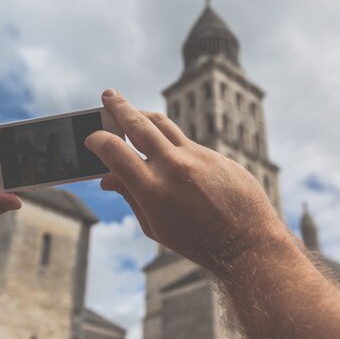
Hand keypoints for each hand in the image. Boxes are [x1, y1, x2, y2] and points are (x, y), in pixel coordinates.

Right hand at [85, 90, 286, 272]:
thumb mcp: (155, 227)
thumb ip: (130, 197)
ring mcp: (198, 156)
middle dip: (118, 107)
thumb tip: (107, 179)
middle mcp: (173, 166)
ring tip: (132, 110)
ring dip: (143, 113)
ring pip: (163, 123)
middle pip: (137, 123)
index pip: (114, 151)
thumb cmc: (197, 242)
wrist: (247, 243)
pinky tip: (167, 148)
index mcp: (152, 190)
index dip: (97, 140)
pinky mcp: (216, 155)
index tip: (92, 138)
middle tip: (107, 95)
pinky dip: (170, 140)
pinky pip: (186, 141)